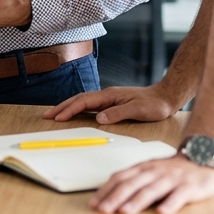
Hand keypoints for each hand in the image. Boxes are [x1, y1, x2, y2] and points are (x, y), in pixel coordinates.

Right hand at [43, 83, 182, 123]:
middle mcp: (106, 95)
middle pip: (79, 100)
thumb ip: (118, 114)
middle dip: (62, 107)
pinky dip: (78, 109)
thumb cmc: (154, 104)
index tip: (57, 117)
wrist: (166, 96)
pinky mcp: (112, 103)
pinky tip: (75, 113)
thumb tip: (99, 118)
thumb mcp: (137, 110)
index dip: (69, 109)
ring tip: (55, 114)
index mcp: (110, 95)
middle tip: (47, 116)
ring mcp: (109, 98)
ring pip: (83, 102)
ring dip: (68, 107)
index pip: (84, 102)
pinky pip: (90, 105)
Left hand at [90, 155, 213, 213]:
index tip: (94, 204)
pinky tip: (162, 212)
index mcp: (142, 168)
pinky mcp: (189, 186)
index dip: (106, 191)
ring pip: (152, 190)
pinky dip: (170, 203)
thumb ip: (131, 180)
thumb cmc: (171, 169)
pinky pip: (179, 195)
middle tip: (104, 210)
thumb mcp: (149, 171)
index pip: (120, 178)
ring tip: (125, 212)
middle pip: (132, 184)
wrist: (202, 158)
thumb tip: (107, 192)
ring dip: (137, 201)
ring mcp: (172, 178)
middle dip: (116, 198)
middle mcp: (155, 172)